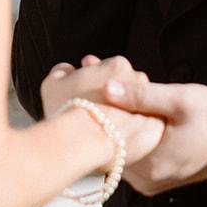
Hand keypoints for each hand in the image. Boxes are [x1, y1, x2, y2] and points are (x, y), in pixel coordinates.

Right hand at [41, 56, 163, 164]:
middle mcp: (137, 79)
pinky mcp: (154, 128)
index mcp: (117, 64)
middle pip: (129, 87)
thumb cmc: (66, 110)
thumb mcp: (52, 83)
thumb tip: (70, 70)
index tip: (91, 98)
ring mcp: (148, 103)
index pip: (112, 70)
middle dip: (118, 98)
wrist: (81, 141)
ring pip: (138, 108)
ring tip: (109, 129)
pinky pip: (145, 128)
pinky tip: (119, 139)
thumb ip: (63, 71)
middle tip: (101, 113)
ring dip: (128, 114)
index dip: (100, 84)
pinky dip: (135, 132)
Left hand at [102, 77, 206, 195]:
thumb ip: (141, 96)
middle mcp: (146, 179)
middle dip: (102, 114)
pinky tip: (125, 108)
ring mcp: (151, 180)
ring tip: (107, 90)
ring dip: (113, 122)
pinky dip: (126, 132)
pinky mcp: (156, 175)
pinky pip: (132, 153)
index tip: (88, 86)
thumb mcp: (179, 99)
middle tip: (94, 80)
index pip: (106, 142)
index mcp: (151, 165)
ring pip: (119, 149)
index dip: (95, 111)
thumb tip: (107, 88)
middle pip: (110, 146)